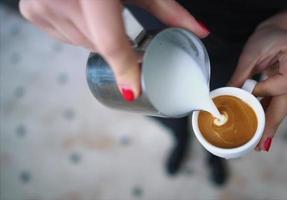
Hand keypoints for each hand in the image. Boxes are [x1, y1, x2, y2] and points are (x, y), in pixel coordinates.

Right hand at [19, 0, 208, 100]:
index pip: (111, 42)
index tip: (133, 90)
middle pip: (100, 46)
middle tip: (121, 24)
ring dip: (97, 37)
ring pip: (83, 45)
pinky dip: (78, 32)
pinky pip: (65, 38)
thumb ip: (168, 10)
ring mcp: (43, 7)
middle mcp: (63, 0)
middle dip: (116, 44)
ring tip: (99, 11)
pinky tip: (82, 13)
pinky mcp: (33, 12)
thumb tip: (199, 32)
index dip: (125, 68)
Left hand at [229, 25, 286, 150]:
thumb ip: (241, 75)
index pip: (282, 84)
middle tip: (260, 144)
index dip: (262, 94)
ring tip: (260, 138)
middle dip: (272, 123)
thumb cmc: (269, 35)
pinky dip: (275, 109)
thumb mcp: (252, 52)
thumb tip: (228, 96)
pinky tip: (265, 121)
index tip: (245, 102)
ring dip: (272, 118)